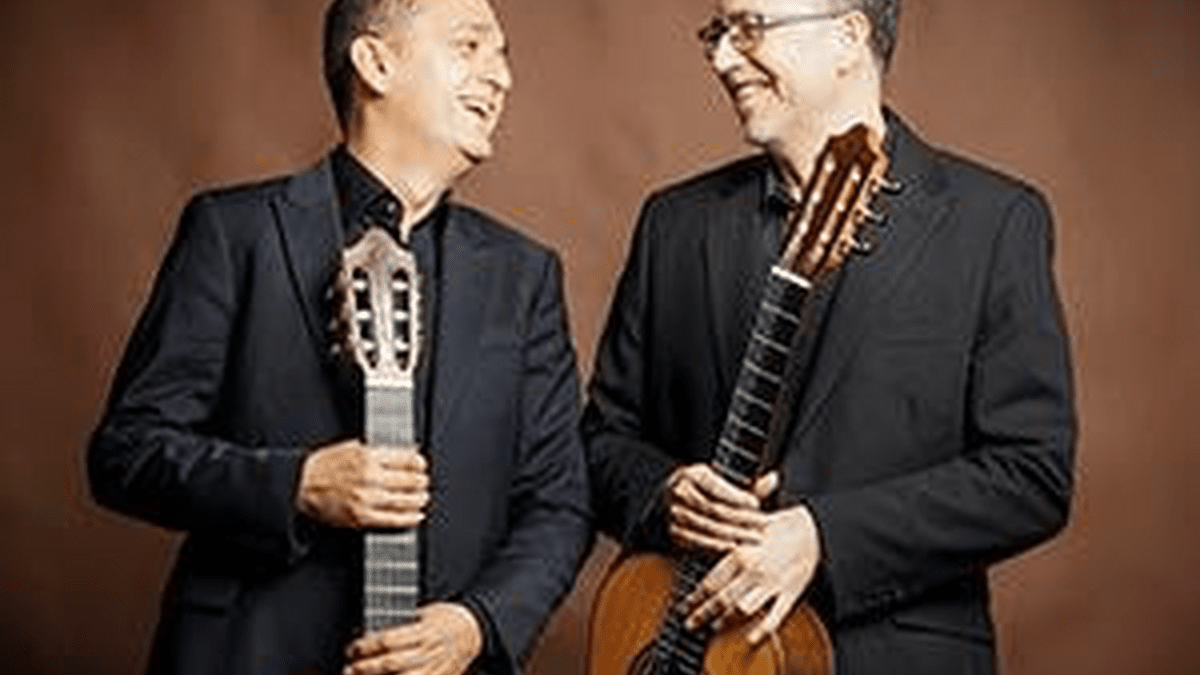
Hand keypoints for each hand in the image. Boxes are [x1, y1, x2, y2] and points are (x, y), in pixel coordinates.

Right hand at [296, 439, 428, 528]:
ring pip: (405, 500)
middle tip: (423, 482)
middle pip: (410, 480)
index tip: (422, 465)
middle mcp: (370, 477)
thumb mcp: (352, 448)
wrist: (300, 484)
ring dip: (418, 499)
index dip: (419, 463)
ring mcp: (367, 499)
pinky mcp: (362, 517)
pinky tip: (416, 516)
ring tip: (422, 498)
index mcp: (369, 457)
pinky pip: (393, 519)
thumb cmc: (324, 467)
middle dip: (421, 482)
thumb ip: (379, 451)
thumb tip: (405, 453)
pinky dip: (409, 518)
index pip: (407, 460)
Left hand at [344, 602, 482, 674]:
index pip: (388, 640)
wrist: (473, 632)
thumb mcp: (425, 612)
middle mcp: (428, 652)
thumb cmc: (447, 620)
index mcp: (424, 631)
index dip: (366, 646)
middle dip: (365, 668)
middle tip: (350, 668)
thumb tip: (372, 633)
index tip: (354, 648)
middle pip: (390, 664)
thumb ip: (401, 623)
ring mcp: (434, 670)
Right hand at [665, 464, 777, 552]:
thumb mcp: (726, 486)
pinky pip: (694, 540)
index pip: (716, 486)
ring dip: (732, 533)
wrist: (680, 510)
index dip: (737, 497)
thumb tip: (772, 479)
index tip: (757, 504)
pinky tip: (733, 547)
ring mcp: (672, 511)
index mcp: (692, 473)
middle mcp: (678, 490)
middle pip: (713, 507)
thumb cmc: (709, 496)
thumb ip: (750, 486)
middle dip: (740, 518)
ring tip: (753, 537)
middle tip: (761, 525)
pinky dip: (714, 545)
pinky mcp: (673, 531)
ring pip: (706, 524)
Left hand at [683, 504, 821, 644]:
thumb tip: (699, 546)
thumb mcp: (745, 529)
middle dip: (702, 615)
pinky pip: (774, 616)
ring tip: (714, 628)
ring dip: (726, 621)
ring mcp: (771, 584)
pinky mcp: (789, 593)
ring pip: (742, 609)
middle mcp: (753, 571)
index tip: (683, 607)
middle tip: (690, 625)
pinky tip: (750, 639)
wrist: (815, 529)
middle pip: (721, 599)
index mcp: (739, 554)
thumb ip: (724, 541)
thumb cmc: (778, 526)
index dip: (694, 598)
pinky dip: (761, 631)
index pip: (710, 582)